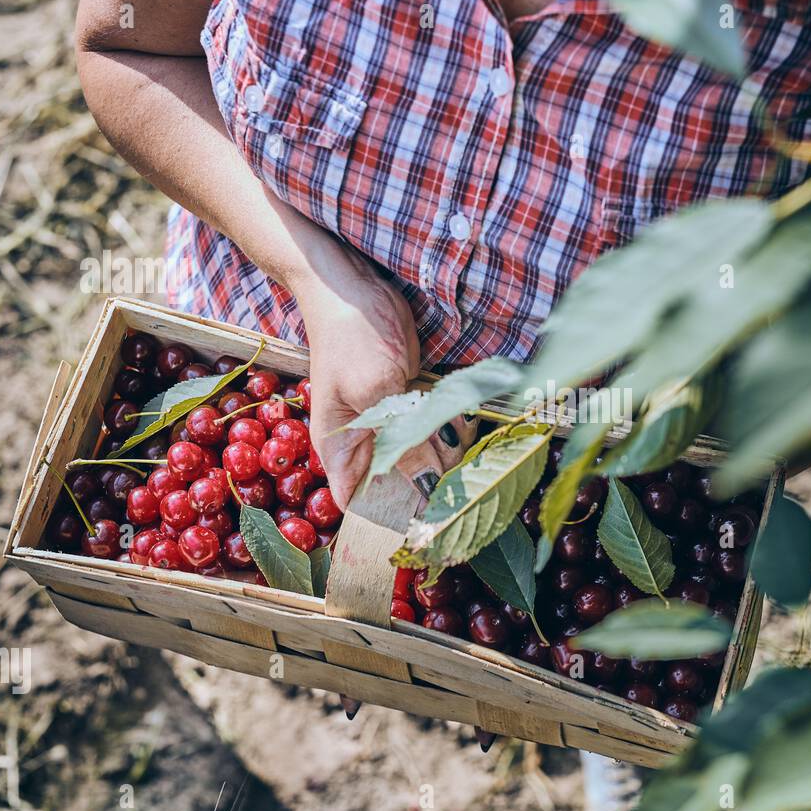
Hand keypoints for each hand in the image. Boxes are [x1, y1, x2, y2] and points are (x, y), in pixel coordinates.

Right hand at [293, 244, 474, 510]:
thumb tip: (427, 486)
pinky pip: (437, 429)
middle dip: (434, 480)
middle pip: (403, 485)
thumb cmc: (350, 338)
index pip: (363, 505)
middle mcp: (366, 444)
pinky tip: (468, 419)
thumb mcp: (377, 391)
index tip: (432, 521)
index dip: (395, 517)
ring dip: (451, 451)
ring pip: (427, 458)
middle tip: (459, 466)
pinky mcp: (413, 403)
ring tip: (465, 434)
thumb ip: (402, 441)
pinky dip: (455, 426)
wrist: (353, 288)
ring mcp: (391, 424)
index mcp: (341, 452)